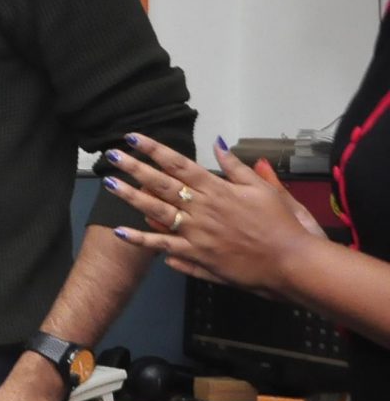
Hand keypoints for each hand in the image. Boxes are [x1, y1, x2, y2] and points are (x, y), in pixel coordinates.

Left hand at [101, 135, 326, 293]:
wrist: (291, 262)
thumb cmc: (281, 225)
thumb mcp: (263, 189)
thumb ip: (236, 168)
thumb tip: (218, 143)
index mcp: (218, 189)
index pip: (180, 164)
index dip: (155, 149)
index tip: (134, 137)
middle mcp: (202, 209)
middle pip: (161, 184)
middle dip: (134, 168)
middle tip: (111, 156)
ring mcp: (196, 233)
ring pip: (156, 212)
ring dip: (130, 197)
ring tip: (109, 184)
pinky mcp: (195, 256)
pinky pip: (163, 246)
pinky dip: (141, 240)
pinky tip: (120, 231)